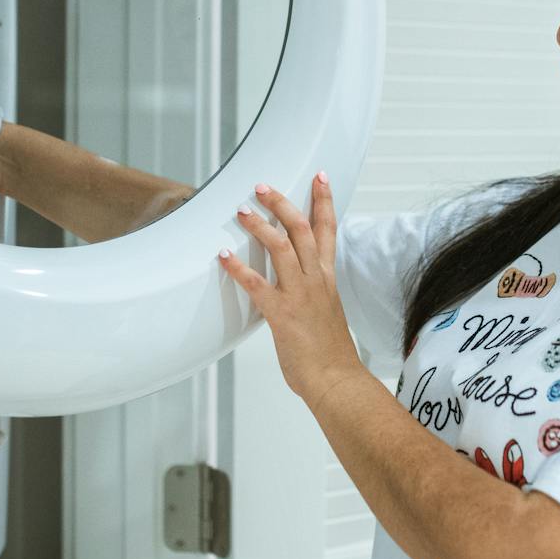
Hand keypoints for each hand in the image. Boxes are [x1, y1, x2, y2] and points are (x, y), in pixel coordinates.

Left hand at [217, 174, 365, 406]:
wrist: (336, 380)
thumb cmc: (331, 354)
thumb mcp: (327, 313)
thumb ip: (313, 295)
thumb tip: (299, 289)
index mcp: (328, 279)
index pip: (329, 230)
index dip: (324, 201)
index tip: (320, 177)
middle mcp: (316, 281)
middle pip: (302, 229)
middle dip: (283, 203)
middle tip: (262, 186)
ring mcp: (300, 295)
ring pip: (281, 248)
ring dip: (260, 225)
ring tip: (241, 210)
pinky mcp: (282, 314)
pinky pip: (257, 285)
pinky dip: (238, 268)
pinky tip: (223, 256)